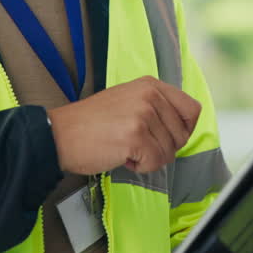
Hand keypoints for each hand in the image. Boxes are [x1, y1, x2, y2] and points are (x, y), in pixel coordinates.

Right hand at [47, 76, 200, 174]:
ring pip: (169, 152)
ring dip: (149, 159)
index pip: (192, 109)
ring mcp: (143, 115)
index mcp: (151, 85)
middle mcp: (150, 95)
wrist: (60, 135)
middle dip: (163, 148)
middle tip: (137, 145)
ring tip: (126, 149)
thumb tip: (182, 128)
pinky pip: (155, 162)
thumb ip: (155, 107)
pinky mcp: (136, 136)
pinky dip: (141, 167)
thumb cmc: (91, 123)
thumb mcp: (128, 100)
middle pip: (182, 135)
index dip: (184, 130)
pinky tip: (123, 157)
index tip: (166, 138)